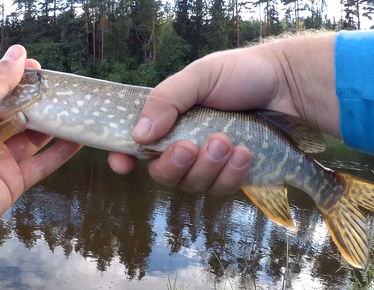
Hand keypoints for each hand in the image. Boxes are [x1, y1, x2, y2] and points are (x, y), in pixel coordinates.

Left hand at [0, 45, 81, 283]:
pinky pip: (42, 164)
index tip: (40, 69)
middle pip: (19, 116)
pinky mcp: (15, 182)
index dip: (18, 81)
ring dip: (54, 125)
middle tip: (64, 90)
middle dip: (40, 102)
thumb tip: (19, 53)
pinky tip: (78, 139)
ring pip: (34, 139)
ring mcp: (1, 160)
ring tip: (76, 110)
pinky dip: (60, 153)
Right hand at [108, 32, 338, 195]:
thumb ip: (166, 100)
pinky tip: (244, 153)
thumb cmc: (239, 74)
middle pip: (162, 174)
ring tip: (227, 141)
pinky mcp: (232, 176)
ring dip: (207, 167)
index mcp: (167, 121)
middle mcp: (183, 146)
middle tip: (191, 145)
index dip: (123, 157)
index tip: (123, 163)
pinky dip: (231, 173)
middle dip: (174, 164)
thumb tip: (138, 134)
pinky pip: (221, 188)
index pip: (135, 146)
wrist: (287, 85)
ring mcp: (207, 164)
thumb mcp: (199, 77)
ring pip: (192, 184)